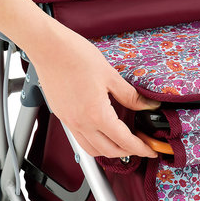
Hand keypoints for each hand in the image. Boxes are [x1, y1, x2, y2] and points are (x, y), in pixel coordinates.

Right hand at [28, 19, 159, 158]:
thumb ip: (130, 95)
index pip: (124, 141)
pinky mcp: (62, 116)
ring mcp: (69, 121)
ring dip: (109, 150)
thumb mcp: (110, 75)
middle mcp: (81, 123)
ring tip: (123, 142)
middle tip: (142, 145)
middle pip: (109, 151)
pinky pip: (80, 139)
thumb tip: (147, 105)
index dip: (141, 148)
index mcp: (96, 114)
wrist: (48, 48)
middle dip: (128, 152)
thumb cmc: (75, 56)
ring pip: (92, 149)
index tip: (151, 150)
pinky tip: (102, 131)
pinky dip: (94, 142)